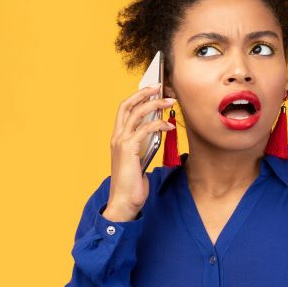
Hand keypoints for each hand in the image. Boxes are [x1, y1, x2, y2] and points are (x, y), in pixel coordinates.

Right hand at [103, 83, 176, 220]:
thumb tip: (158, 131)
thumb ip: (145, 144)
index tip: (153, 89)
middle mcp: (117, 136)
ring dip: (155, 104)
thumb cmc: (132, 183)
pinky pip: (145, 129)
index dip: (138, 96)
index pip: (125, 109)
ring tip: (170, 101)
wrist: (124, 201)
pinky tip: (169, 126)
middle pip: (128, 104)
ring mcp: (121, 142)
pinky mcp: (128, 149)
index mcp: (118, 138)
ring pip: (137, 113)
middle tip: (161, 86)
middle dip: (144, 92)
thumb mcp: (139, 159)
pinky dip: (159, 124)